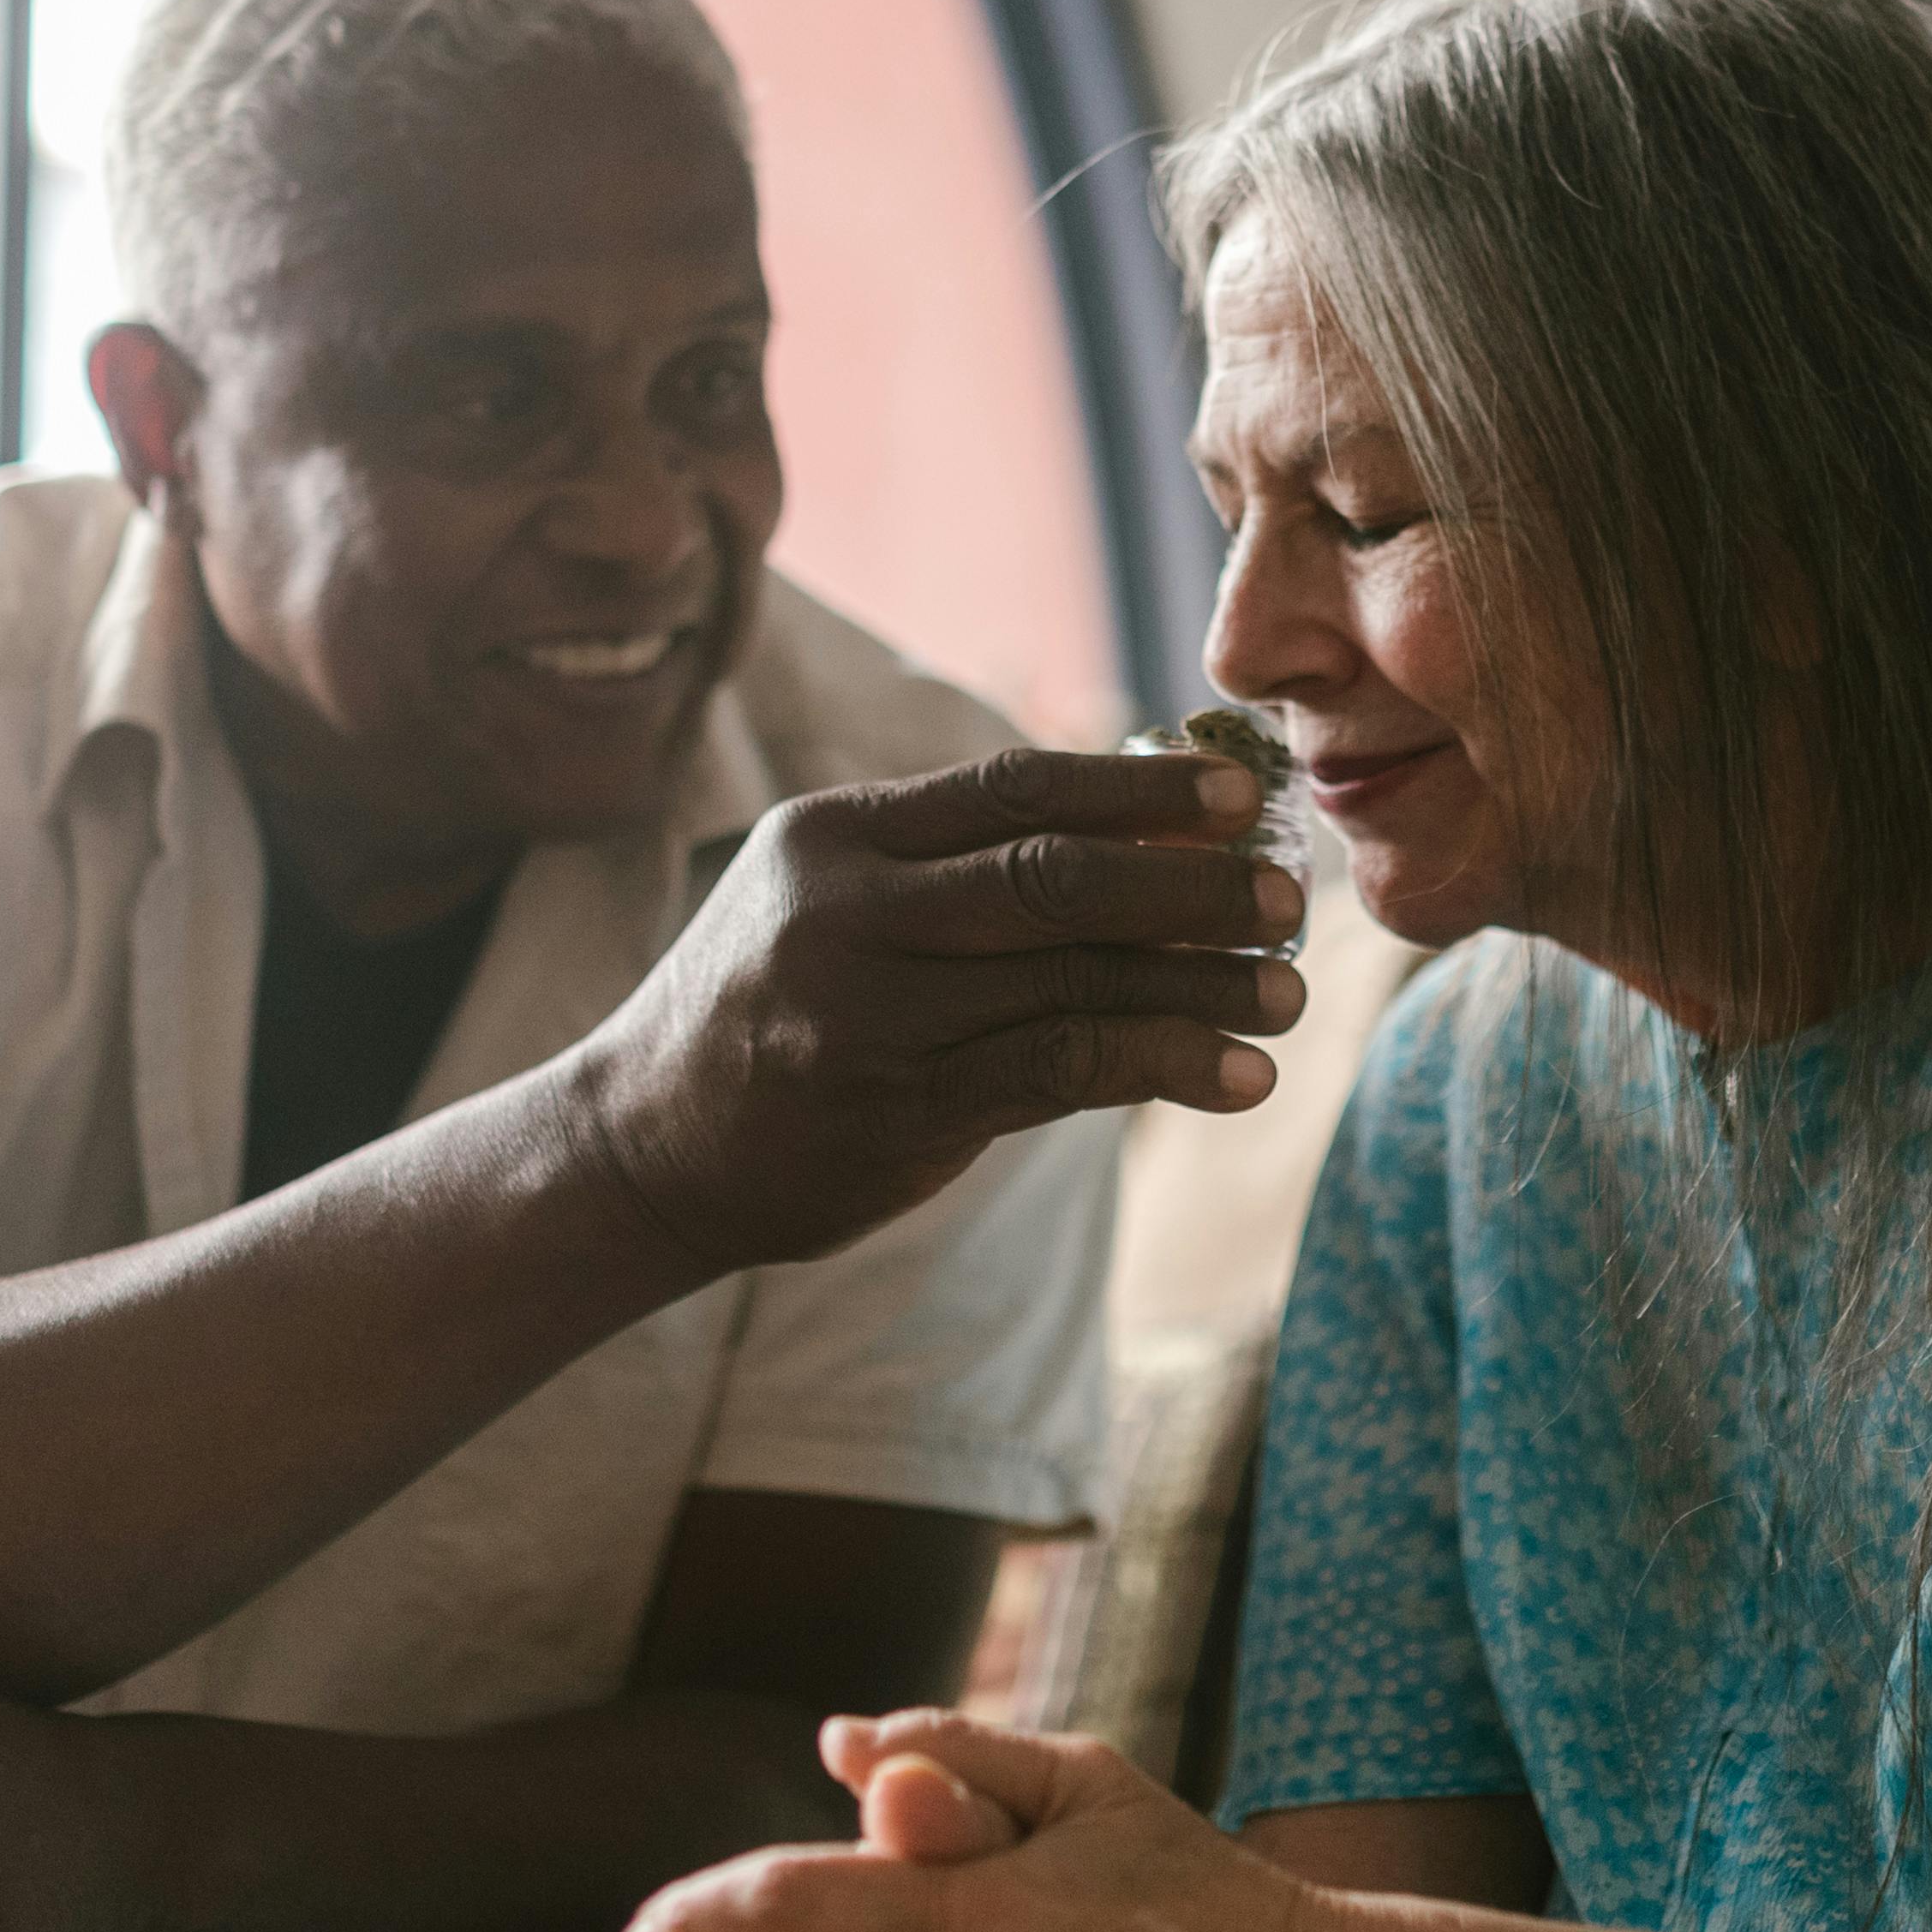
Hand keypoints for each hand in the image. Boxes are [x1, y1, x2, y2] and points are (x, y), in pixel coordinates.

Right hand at [565, 749, 1305, 1276]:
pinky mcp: (896, 1111)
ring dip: (1200, 985)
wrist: (641, 1144)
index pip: (1012, 787)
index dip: (1139, 787)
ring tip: (1286, 993)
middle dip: (1189, 884)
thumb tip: (1155, 834)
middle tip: (1290, 897)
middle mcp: (847, 913)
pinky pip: (1059, 1072)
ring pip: (1072, 981)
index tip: (1244, 796)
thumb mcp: (832, 898)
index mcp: (837, 837)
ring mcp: (869, 1016)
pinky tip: (1236, 1076)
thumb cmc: (773, 1006)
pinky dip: (1161, 1065)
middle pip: (1053, 878)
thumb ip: (957, 864)